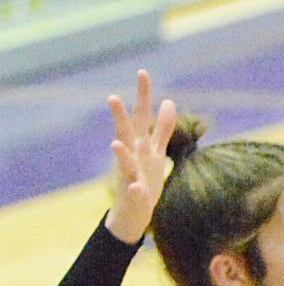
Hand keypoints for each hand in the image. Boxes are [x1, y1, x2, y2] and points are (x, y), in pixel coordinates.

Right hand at [104, 70, 176, 244]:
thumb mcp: (157, 151)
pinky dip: (134, 188)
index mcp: (141, 144)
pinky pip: (133, 191)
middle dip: (120, 118)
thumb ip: (162, 128)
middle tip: (111, 97)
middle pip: (129, 132)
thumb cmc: (144, 179)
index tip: (142, 72)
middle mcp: (133, 156)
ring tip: (115, 142)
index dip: (144, 96)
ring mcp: (131, 175)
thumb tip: (169, 101)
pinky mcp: (134, 194)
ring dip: (121, 152)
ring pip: (124, 161)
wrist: (133, 214)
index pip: (143, 116)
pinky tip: (135, 186)